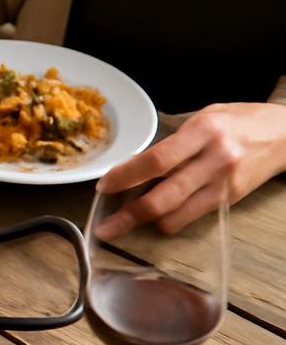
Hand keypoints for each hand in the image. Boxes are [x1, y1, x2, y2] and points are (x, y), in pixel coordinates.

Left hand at [95, 102, 285, 236]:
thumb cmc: (239, 121)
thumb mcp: (204, 116)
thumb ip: (173, 139)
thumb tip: (135, 163)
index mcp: (203, 131)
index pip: (156, 160)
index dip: (126, 176)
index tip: (104, 186)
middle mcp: (214, 159)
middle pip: (163, 195)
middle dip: (129, 215)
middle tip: (104, 227)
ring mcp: (224, 183)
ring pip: (176, 214)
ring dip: (145, 223)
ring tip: (122, 225)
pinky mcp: (230, 200)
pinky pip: (192, 217)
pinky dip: (169, 220)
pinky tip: (156, 218)